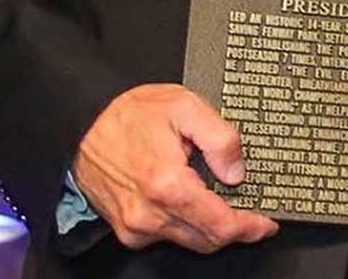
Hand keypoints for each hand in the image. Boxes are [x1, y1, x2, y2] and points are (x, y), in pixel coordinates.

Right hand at [71, 84, 279, 252]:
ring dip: (210, 227)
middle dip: (235, 229)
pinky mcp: (127, 230)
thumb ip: (219, 137)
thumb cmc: (129, 115)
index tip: (266, 223)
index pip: (220, 225)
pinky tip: (190, 201)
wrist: (81, 126)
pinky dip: (186, 225)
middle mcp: (149, 213)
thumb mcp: (184, 106)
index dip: (250, 228)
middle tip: (251, 212)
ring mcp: (135, 226)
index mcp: (167, 184)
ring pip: (189, 241)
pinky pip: (167, 236)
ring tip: (221, 201)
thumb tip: (237, 171)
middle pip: (208, 240)